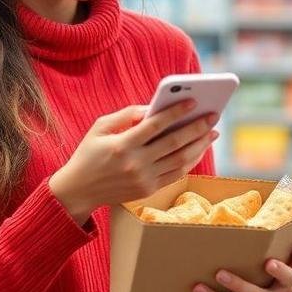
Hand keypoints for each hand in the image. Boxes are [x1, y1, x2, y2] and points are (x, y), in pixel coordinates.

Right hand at [49, 100, 218, 222]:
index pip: (155, 125)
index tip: (193, 101)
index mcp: (122, 145)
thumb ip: (125, 115)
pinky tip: (199, 149)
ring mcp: (143, 179)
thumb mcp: (99, 128)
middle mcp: (135, 164)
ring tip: (212, 132)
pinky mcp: (148, 190)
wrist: (78, 190)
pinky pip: (176, 174)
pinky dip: (190, 161)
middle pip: (174, 143)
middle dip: (196, 127)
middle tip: (213, 115)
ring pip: (180, 160)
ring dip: (199, 145)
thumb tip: (152, 107)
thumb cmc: (89, 153)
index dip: (175, 112)